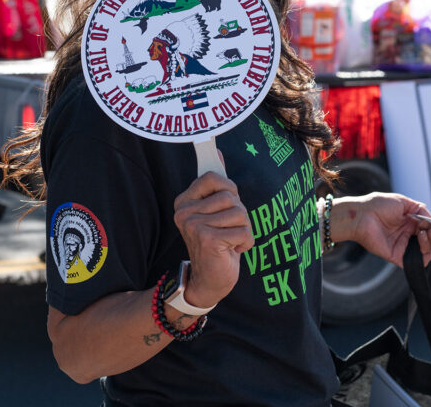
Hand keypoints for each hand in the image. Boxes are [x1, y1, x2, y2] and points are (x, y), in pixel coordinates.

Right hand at [173, 169, 253, 308]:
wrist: (208, 281)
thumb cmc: (216, 243)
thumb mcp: (215, 211)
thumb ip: (215, 183)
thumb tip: (216, 151)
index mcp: (184, 201)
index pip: (212, 176)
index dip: (228, 188)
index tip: (226, 202)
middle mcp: (184, 212)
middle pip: (230, 195)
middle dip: (239, 214)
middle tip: (228, 229)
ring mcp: (194, 225)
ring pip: (239, 213)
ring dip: (244, 229)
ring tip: (231, 241)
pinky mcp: (208, 239)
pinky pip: (244, 231)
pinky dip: (246, 243)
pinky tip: (232, 251)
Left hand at [339, 193, 430, 267]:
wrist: (361, 215)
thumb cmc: (377, 205)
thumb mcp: (403, 201)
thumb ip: (420, 209)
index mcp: (409, 222)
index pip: (428, 229)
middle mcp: (407, 235)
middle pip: (429, 242)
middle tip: (427, 229)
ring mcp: (402, 246)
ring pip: (425, 252)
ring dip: (429, 244)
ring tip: (422, 234)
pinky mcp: (397, 256)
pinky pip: (414, 263)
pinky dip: (424, 258)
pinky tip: (421, 245)